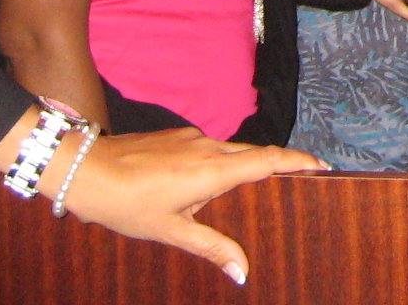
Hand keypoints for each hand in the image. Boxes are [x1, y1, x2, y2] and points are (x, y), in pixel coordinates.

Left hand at [43, 123, 327, 286]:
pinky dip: (217, 164)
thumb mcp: (170, 230)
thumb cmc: (126, 203)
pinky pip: (208, 149)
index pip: (267, 159)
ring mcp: (191, 138)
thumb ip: (211, 246)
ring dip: (242, 168)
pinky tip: (202, 186)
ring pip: (229, 151)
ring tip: (246, 192)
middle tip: (300, 179)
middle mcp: (207, 147)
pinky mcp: (176, 136)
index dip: (297, 160)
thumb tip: (243, 272)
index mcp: (211, 170)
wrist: (85, 169)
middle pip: (253, 154)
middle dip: (278, 164)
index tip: (321, 165)